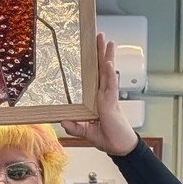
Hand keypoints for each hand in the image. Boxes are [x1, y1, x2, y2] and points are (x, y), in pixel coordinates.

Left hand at [61, 33, 137, 157]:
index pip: (94, 75)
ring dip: (107, 57)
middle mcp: (104, 94)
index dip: (94, 61)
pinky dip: (110, 75)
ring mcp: (109, 97)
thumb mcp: (86, 132)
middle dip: (101, 52)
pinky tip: (108, 63)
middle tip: (99, 35)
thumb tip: (63, 121)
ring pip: (108, 73)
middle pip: (101, 69)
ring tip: (108, 41)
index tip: (91, 47)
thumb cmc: (108, 138)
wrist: (119, 148)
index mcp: (97, 98)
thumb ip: (75, 126)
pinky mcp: (112, 104)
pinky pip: (111, 86)